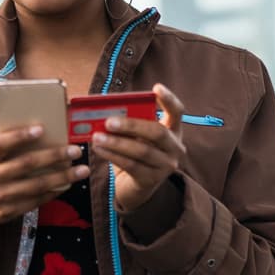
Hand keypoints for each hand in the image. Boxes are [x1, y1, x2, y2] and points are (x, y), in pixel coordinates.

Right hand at [0, 126, 89, 228]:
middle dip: (54, 156)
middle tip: (75, 150)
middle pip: (25, 164)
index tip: (41, 129)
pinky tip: (67, 185)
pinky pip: (36, 200)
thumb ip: (5, 149)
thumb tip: (41, 134)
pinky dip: (54, 192)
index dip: (19, 136)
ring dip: (62, 177)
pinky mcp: (8, 212)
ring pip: (36, 185)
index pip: (0, 144)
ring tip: (82, 170)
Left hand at [90, 83, 186, 211]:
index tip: (156, 88)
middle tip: (108, 121)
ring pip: (142, 151)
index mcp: (173, 131)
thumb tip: (106, 111)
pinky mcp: (151, 180)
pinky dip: (112, 155)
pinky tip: (99, 149)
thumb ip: (130, 122)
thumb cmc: (135, 153)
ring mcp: (166, 166)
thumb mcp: (137, 136)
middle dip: (131, 125)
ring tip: (97, 136)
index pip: (177, 112)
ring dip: (116, 142)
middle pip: (157, 132)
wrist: (135, 186)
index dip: (169, 99)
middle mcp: (175, 148)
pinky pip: (131, 165)